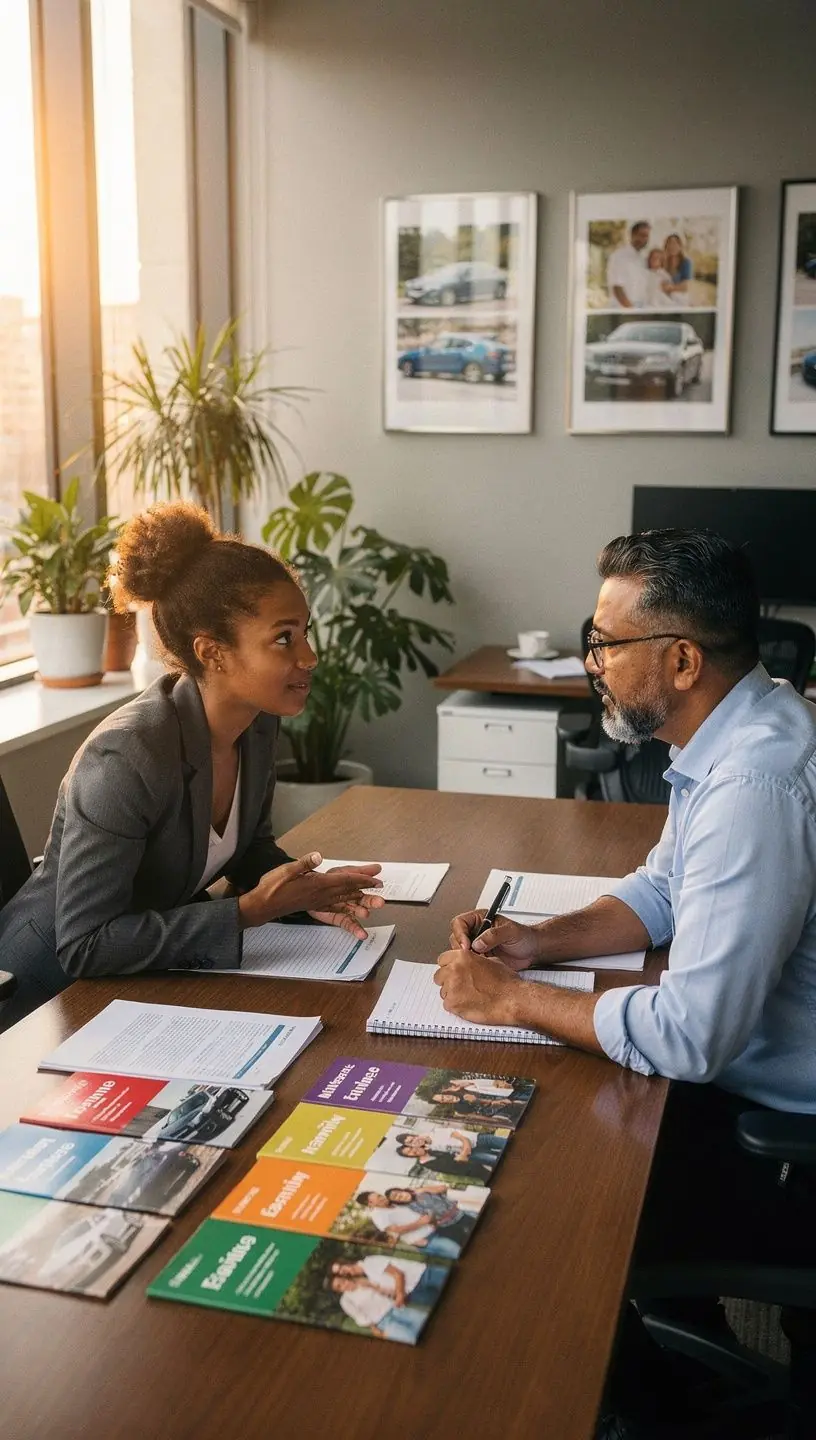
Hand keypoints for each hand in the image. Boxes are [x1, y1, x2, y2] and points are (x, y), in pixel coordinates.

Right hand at [238, 854, 382, 930]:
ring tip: (371, 899)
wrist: (263, 905)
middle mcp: (321, 895)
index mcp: (317, 885)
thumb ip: (304, 864)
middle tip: (380, 887)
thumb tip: (318, 856)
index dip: (361, 879)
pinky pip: (334, 906)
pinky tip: (348, 906)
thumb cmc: (273, 886)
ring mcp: (317, 901)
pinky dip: (344, 905)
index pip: (344, 881)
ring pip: (343, 900)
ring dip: (358, 898)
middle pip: (348, 891)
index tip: (375, 879)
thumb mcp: (287, 870)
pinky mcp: (313, 905)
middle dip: (365, 888)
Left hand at [308, 863, 385, 939]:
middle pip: (364, 900)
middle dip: (372, 901)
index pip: (365, 884)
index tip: (379, 884)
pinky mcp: (339, 918)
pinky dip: (355, 929)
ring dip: (362, 913)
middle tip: (379, 902)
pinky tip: (362, 934)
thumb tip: (377, 867)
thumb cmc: (325, 881)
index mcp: (353, 885)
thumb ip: (359, 871)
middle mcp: (352, 897)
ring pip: (357, 911)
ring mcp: (346, 908)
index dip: (372, 884)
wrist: (307, 891)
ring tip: (365, 913)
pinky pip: (348, 923)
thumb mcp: (342, 872)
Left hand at [434, 949, 521, 1025]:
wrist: (512, 999)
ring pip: (443, 991)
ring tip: (468, 997)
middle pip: (439, 976)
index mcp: (462, 956)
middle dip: (447, 981)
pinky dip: (455, 1006)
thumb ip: (473, 960)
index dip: (449, 966)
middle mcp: (454, 969)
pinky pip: (447, 1004)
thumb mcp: (490, 961)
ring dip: (452, 994)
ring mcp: (452, 987)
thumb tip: (468, 963)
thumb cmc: (506, 982)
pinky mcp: (453, 1003)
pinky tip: (468, 1004)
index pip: (442, 959)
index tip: (452, 971)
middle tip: (460, 986)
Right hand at [449, 910, 541, 971]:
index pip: (460, 923)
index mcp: (481, 919)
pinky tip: (481, 967)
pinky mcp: (481, 957)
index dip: (460, 934)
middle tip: (472, 955)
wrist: (533, 951)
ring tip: (479, 960)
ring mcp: (478, 945)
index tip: (467, 945)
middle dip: (461, 947)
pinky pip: (469, 961)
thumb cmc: (525, 936)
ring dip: (466, 957)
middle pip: (456, 937)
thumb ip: (494, 935)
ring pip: (460, 951)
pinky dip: (471, 965)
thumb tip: (478, 942)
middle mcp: (477, 931)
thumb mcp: (511, 932)